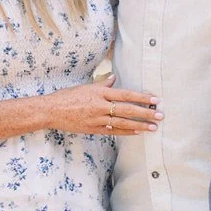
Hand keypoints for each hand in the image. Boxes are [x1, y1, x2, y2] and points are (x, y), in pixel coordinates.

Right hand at [47, 82, 162, 136]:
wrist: (50, 110)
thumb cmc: (67, 96)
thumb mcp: (86, 86)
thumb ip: (102, 83)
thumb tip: (114, 77)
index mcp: (99, 92)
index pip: (125, 94)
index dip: (141, 97)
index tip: (154, 99)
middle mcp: (100, 105)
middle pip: (127, 110)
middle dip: (145, 113)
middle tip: (160, 115)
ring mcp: (97, 119)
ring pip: (122, 123)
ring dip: (139, 125)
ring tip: (152, 127)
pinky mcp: (93, 129)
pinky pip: (113, 131)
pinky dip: (126, 132)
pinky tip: (137, 132)